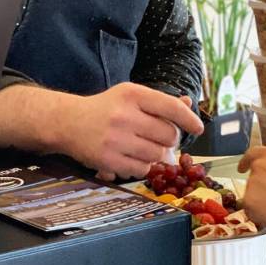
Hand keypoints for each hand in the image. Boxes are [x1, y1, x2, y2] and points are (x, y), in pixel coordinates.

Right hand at [57, 83, 202, 180]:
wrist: (67, 122)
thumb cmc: (106, 108)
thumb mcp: (131, 96)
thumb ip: (160, 102)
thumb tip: (188, 104)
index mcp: (133, 94)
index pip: (171, 107)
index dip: (189, 119)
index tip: (198, 128)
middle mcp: (125, 115)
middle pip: (169, 135)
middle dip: (170, 139)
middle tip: (161, 139)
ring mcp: (115, 139)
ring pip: (158, 154)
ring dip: (158, 155)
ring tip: (145, 147)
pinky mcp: (108, 160)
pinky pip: (142, 169)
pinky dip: (143, 166)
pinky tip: (133, 157)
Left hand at [237, 146, 265, 227]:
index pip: (253, 154)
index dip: (246, 162)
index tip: (242, 168)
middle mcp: (259, 166)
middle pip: (254, 177)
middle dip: (261, 187)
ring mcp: (252, 184)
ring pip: (253, 195)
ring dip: (262, 201)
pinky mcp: (249, 202)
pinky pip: (252, 210)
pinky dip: (260, 215)